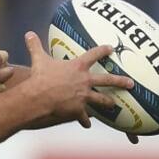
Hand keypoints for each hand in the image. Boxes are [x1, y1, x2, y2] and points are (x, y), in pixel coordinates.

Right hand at [20, 31, 134, 128]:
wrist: (40, 96)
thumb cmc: (41, 76)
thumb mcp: (38, 58)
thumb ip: (35, 46)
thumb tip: (28, 34)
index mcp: (77, 67)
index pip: (93, 55)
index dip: (102, 51)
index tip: (111, 48)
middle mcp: (85, 81)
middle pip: (107, 80)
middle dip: (120, 81)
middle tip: (130, 83)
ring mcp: (84, 96)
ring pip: (101, 100)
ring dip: (108, 103)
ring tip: (113, 106)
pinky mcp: (79, 109)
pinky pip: (84, 116)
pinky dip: (85, 120)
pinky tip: (87, 124)